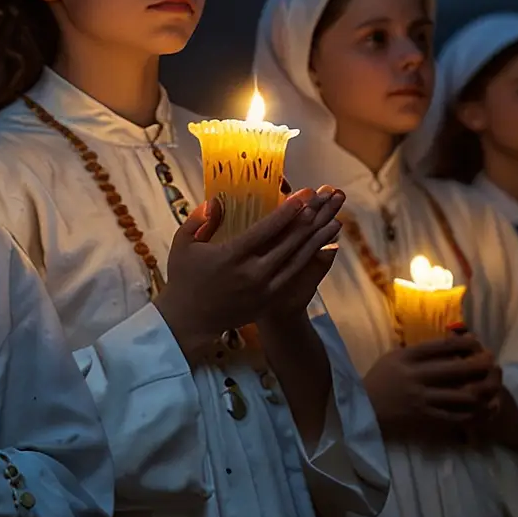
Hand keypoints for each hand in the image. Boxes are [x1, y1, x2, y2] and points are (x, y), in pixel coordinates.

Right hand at [156, 188, 344, 355]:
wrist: (189, 321)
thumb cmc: (184, 278)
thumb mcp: (183, 244)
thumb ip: (200, 220)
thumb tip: (217, 201)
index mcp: (231, 257)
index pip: (266, 229)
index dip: (287, 211)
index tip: (303, 195)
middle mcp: (252, 274)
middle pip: (288, 243)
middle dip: (308, 219)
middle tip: (323, 202)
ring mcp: (263, 290)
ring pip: (297, 260)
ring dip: (317, 240)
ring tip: (334, 221)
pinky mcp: (268, 301)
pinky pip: (295, 277)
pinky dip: (311, 261)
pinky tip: (323, 248)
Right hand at [363, 334, 493, 438]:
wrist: (363, 409)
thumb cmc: (381, 380)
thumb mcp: (395, 358)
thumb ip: (421, 351)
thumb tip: (457, 342)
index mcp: (406, 358)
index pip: (443, 346)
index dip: (466, 343)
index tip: (477, 343)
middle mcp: (415, 377)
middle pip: (459, 369)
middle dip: (482, 364)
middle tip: (492, 362)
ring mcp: (422, 400)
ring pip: (465, 396)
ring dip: (485, 389)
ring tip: (494, 384)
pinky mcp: (427, 419)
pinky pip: (460, 417)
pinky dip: (477, 412)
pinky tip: (485, 406)